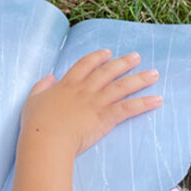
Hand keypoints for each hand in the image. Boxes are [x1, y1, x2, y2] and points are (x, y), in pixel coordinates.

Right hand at [19, 50, 161, 156]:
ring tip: (154, 74)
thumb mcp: (33, 100)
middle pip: (108, 71)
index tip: (107, 53)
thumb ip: (41, 87)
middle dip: (123, 63)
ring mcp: (96, 102)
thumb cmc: (36, 123)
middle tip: (136, 56)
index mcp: (67, 85)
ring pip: (122, 86)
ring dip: (139, 79)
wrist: (46, 138)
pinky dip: (144, 103)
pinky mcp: (106, 117)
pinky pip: (129, 108)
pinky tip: (157, 100)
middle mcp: (84, 89)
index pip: (85, 65)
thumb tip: (49, 77)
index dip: (97, 58)